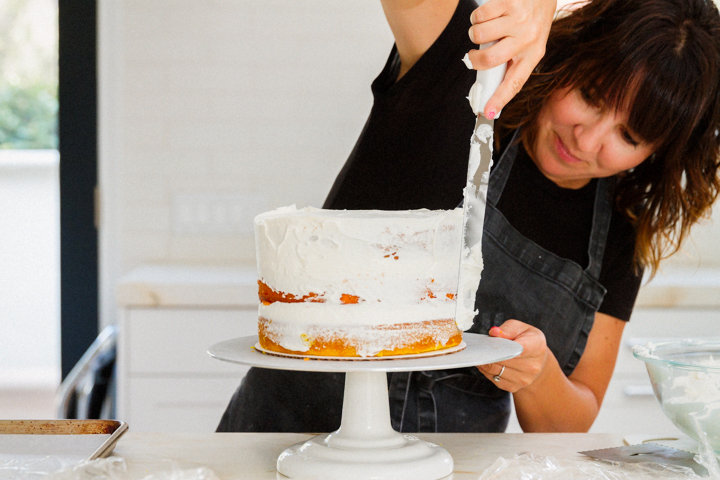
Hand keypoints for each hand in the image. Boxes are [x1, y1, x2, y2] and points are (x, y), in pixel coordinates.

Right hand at [466, 0, 555, 117]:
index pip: (514, 82)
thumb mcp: (528, 43)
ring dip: (475, 32)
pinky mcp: (509, 2)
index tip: (488, 112)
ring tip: (488, 27)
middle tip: (475, 54)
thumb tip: (486, 79)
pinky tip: (490, 14)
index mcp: (533, 54)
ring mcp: (519, 20)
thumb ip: (510, 60)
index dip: (499, 99)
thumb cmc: (532, 19)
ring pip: (478, 35)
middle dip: (474, 58)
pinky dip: (477, 16)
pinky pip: (478, 16)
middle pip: (489, 59)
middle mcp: (528, 38)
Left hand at [477, 320, 548, 392]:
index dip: (501, 346)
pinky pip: (493, 378)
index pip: (517, 349)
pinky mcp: (513, 387)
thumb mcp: (520, 328)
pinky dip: (487, 370)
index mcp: (537, 347)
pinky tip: (489, 363)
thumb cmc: (526, 340)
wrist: (537, 360)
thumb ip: (507, 329)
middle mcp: (533, 366)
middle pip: (503, 360)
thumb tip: (494, 332)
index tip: (490, 342)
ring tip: (484, 354)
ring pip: (495, 370)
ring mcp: (524, 379)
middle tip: (483, 346)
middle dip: (489, 352)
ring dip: (485, 362)